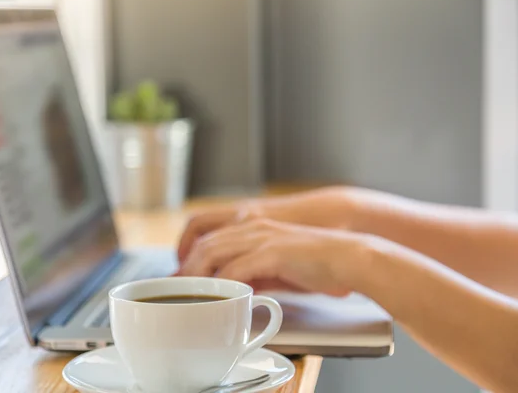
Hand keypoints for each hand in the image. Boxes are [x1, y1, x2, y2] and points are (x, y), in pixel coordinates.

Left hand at [177, 218, 371, 295]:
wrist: (347, 256)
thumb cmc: (315, 263)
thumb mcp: (276, 267)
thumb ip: (253, 274)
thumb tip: (234, 290)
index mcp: (251, 226)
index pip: (207, 235)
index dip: (188, 254)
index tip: (181, 276)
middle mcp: (251, 227)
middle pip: (204, 244)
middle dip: (186, 267)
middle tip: (177, 289)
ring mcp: (261, 237)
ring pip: (214, 252)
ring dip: (198, 275)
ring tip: (190, 295)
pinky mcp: (272, 252)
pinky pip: (237, 268)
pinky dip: (224, 284)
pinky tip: (221, 297)